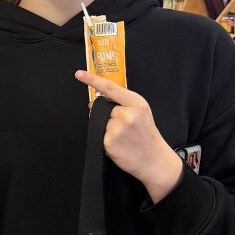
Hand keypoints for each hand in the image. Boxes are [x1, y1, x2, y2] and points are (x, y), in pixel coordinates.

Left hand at [75, 70, 183, 202]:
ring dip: (106, 128)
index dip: (92, 80)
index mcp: (136, 103)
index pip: (110, 88)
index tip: (79, 74)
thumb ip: (123, 103)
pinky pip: (99, 136)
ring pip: (100, 122)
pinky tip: (119, 145)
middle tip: (123, 126)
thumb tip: (96, 101)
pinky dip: (105, 140)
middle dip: (107, 115)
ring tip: (123, 137)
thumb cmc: (146, 135)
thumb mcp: (141, 112)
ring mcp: (117, 129)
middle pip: (103, 107)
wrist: (154, 160)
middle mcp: (126, 114)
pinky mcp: (109, 142)